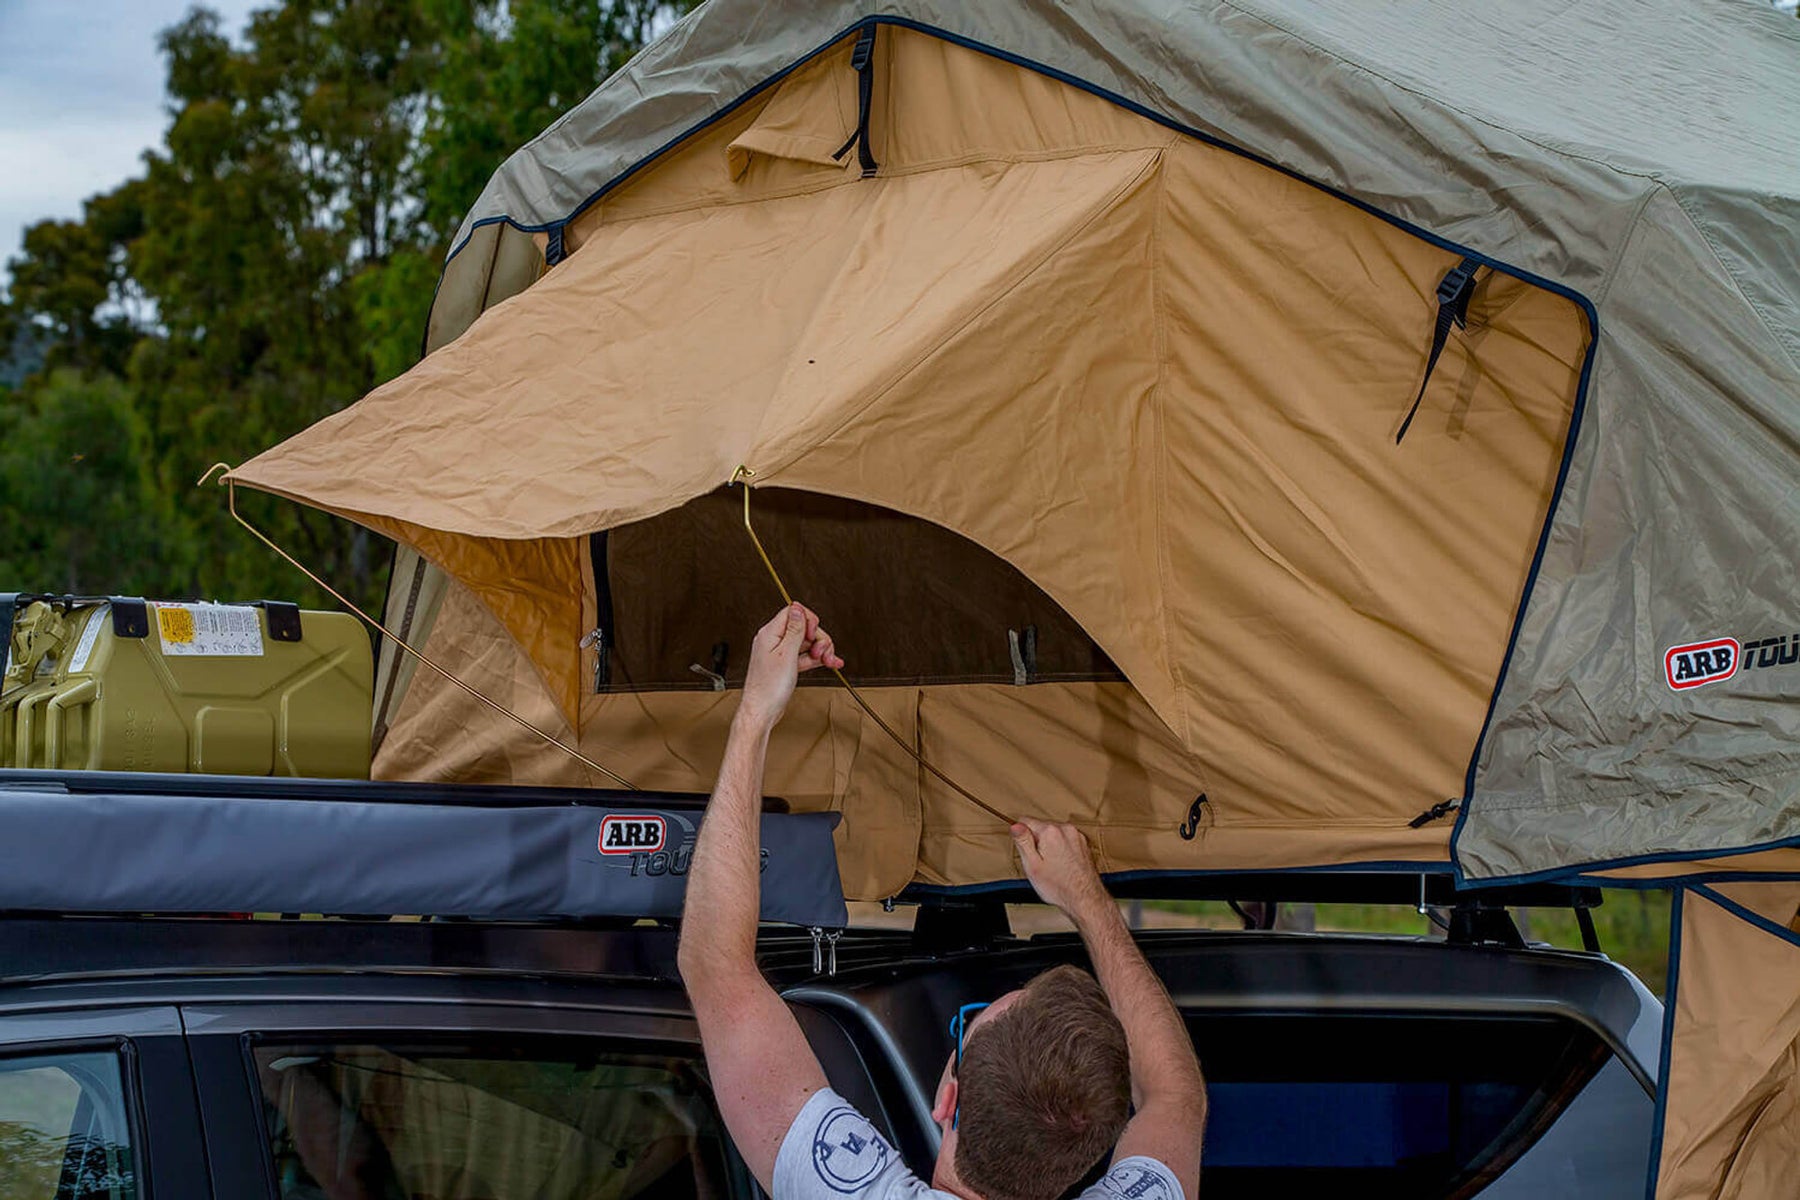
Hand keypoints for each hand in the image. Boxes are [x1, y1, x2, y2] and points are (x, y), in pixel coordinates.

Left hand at [737, 603, 843, 730]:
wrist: (762, 711)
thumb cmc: (769, 688)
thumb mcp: (786, 655)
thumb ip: (794, 630)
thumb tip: (797, 608)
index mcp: (770, 633)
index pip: (793, 612)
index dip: (808, 621)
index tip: (814, 635)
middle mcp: (773, 640)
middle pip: (803, 627)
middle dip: (818, 638)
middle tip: (822, 653)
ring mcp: (779, 653)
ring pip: (806, 642)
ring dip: (821, 650)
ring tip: (828, 661)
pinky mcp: (785, 665)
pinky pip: (804, 655)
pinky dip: (817, 659)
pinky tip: (829, 663)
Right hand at [1011, 819, 1109, 919]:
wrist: (1085, 899)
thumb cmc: (1059, 887)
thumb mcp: (1032, 866)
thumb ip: (1022, 842)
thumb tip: (1015, 825)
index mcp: (1051, 832)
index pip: (1025, 821)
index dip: (1022, 838)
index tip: (1026, 851)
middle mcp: (1066, 830)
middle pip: (1041, 827)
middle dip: (1037, 843)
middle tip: (1040, 863)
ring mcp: (1077, 837)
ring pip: (1054, 835)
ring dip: (1050, 847)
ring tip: (1053, 867)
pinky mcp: (1084, 845)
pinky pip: (1065, 841)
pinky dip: (1062, 851)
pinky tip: (1062, 866)